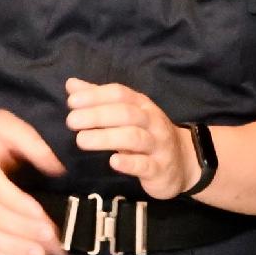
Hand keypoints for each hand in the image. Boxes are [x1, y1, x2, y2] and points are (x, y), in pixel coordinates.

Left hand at [64, 80, 201, 198]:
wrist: (183, 163)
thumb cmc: (147, 135)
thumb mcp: (127, 114)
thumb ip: (99, 100)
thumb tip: (71, 84)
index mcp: (142, 105)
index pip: (120, 94)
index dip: (95, 96)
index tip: (71, 102)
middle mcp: (152, 122)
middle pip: (125, 113)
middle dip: (97, 115)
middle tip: (71, 121)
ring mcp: (158, 146)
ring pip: (134, 137)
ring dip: (106, 137)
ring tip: (81, 140)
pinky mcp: (160, 170)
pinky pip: (146, 165)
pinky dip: (129, 163)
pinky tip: (112, 161)